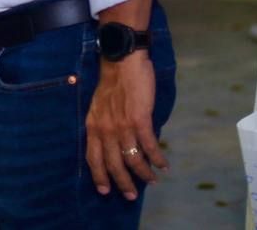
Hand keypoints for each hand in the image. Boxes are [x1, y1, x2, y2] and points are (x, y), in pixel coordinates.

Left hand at [85, 53, 166, 200]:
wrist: (121, 62)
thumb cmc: (112, 83)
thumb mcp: (98, 107)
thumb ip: (103, 125)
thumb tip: (113, 145)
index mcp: (93, 125)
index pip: (92, 157)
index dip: (99, 176)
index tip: (105, 191)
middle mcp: (105, 129)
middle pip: (113, 164)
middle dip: (123, 183)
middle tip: (132, 195)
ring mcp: (122, 125)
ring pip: (132, 159)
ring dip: (144, 173)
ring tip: (152, 181)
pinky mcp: (139, 120)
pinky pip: (149, 146)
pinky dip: (157, 158)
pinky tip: (164, 165)